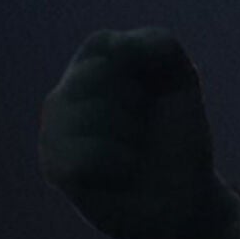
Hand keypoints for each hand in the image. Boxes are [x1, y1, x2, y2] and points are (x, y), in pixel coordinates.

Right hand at [38, 27, 239, 238]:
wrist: (185, 194)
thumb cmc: (178, 134)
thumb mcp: (180, 79)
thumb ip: (157, 43)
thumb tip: (118, 44)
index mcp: (94, 68)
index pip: (103, 44)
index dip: (138, 63)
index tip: (158, 88)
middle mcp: (66, 94)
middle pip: (95, 76)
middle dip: (135, 100)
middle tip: (143, 123)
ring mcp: (55, 130)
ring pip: (87, 113)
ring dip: (128, 132)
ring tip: (133, 148)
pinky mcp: (55, 166)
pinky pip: (83, 156)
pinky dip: (118, 163)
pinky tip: (124, 171)